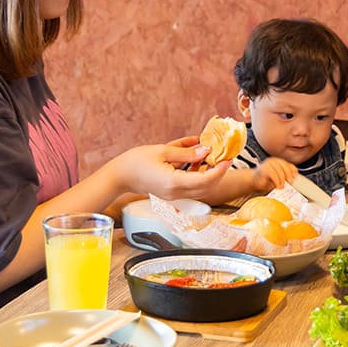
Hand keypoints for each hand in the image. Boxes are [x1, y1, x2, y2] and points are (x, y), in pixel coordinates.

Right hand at [112, 137, 233, 199]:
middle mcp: (176, 193)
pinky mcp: (172, 194)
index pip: (205, 180)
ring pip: (201, 189)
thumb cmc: (136, 162)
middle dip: (219, 173)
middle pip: (207, 187)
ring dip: (210, 175)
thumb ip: (186, 152)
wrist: (120, 176)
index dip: (219, 170)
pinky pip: (192, 187)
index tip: (227, 159)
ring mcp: (174, 196)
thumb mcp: (162, 151)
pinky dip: (199, 176)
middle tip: (225, 157)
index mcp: (173, 182)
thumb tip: (205, 150)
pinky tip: (198, 161)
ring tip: (213, 157)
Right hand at [252, 157, 296, 191]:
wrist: (252, 181)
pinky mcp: (264, 169)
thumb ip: (285, 176)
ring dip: (282, 180)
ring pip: (280, 171)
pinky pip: (274, 174)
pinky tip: (276, 185)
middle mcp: (273, 161)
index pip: (289, 165)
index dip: (293, 171)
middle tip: (289, 182)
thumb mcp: (278, 178)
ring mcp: (268, 164)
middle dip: (288, 175)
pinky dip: (277, 181)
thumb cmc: (265, 180)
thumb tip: (293, 179)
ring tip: (281, 186)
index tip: (295, 178)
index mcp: (278, 162)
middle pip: (285, 167)